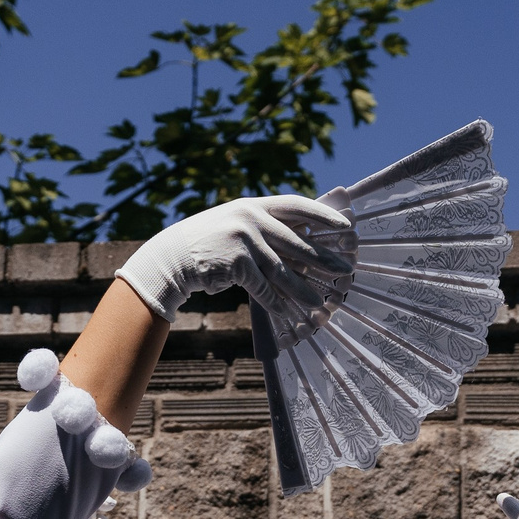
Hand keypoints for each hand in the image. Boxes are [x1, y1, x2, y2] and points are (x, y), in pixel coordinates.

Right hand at [116, 196, 355, 335]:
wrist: (172, 258)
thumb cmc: (209, 245)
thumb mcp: (236, 227)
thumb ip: (265, 232)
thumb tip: (303, 250)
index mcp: (254, 206)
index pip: (296, 206)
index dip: (322, 216)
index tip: (346, 227)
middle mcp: (250, 218)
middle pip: (296, 242)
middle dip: (323, 259)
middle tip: (344, 270)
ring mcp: (243, 240)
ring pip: (282, 270)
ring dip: (302, 290)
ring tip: (319, 303)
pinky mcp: (236, 263)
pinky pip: (263, 288)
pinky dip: (275, 302)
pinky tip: (288, 312)